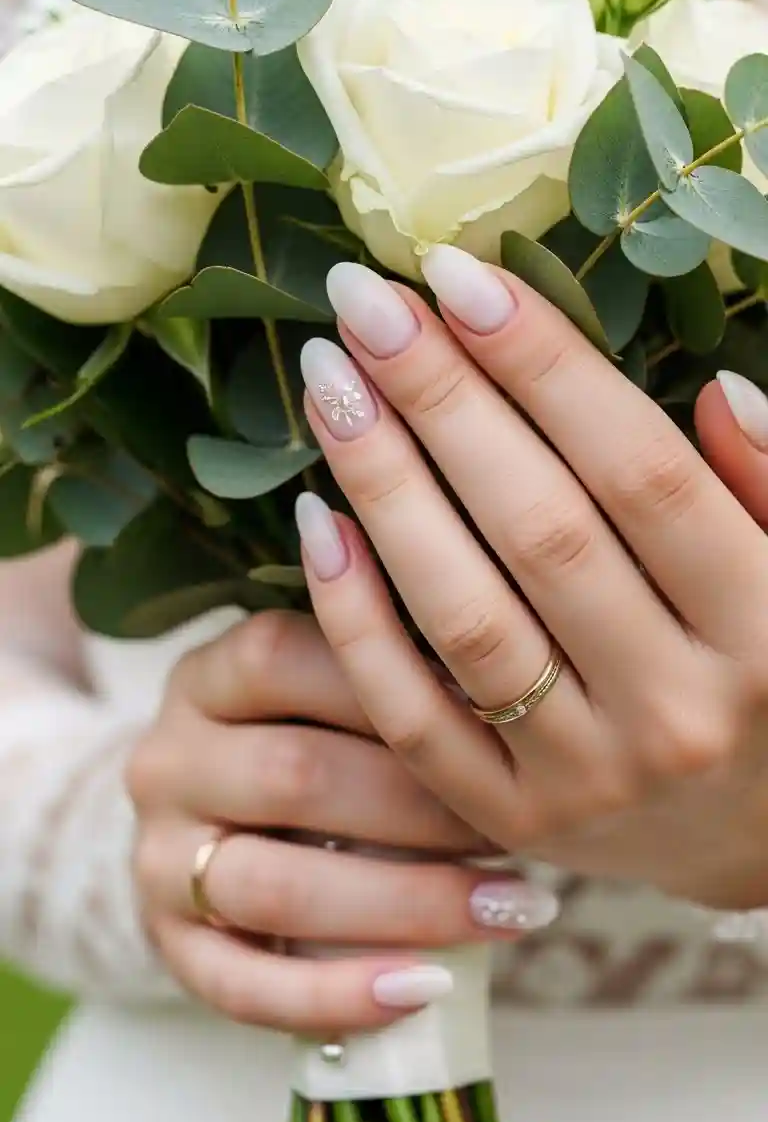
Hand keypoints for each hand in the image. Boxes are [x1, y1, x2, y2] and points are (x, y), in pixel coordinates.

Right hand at [128, 610, 555, 1036]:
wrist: (218, 827)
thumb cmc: (312, 743)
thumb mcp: (328, 690)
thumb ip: (390, 677)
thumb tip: (502, 681)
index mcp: (207, 677)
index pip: (286, 659)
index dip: (395, 691)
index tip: (499, 722)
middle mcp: (168, 761)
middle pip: (295, 776)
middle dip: (423, 808)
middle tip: (523, 828)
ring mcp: (158, 858)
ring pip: (275, 888)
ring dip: (404, 904)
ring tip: (510, 908)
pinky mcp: (169, 947)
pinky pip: (243, 985)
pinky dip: (338, 995)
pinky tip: (425, 989)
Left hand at [296, 250, 767, 910]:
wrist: (760, 844)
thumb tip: (718, 388)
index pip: (643, 471)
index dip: (547, 366)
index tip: (462, 276)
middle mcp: (679, 709)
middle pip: (540, 529)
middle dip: (442, 401)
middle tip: (362, 300)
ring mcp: (590, 777)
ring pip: (465, 618)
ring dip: (386, 488)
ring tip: (329, 383)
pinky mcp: (517, 820)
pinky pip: (413, 717)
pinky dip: (357, 620)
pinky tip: (319, 520)